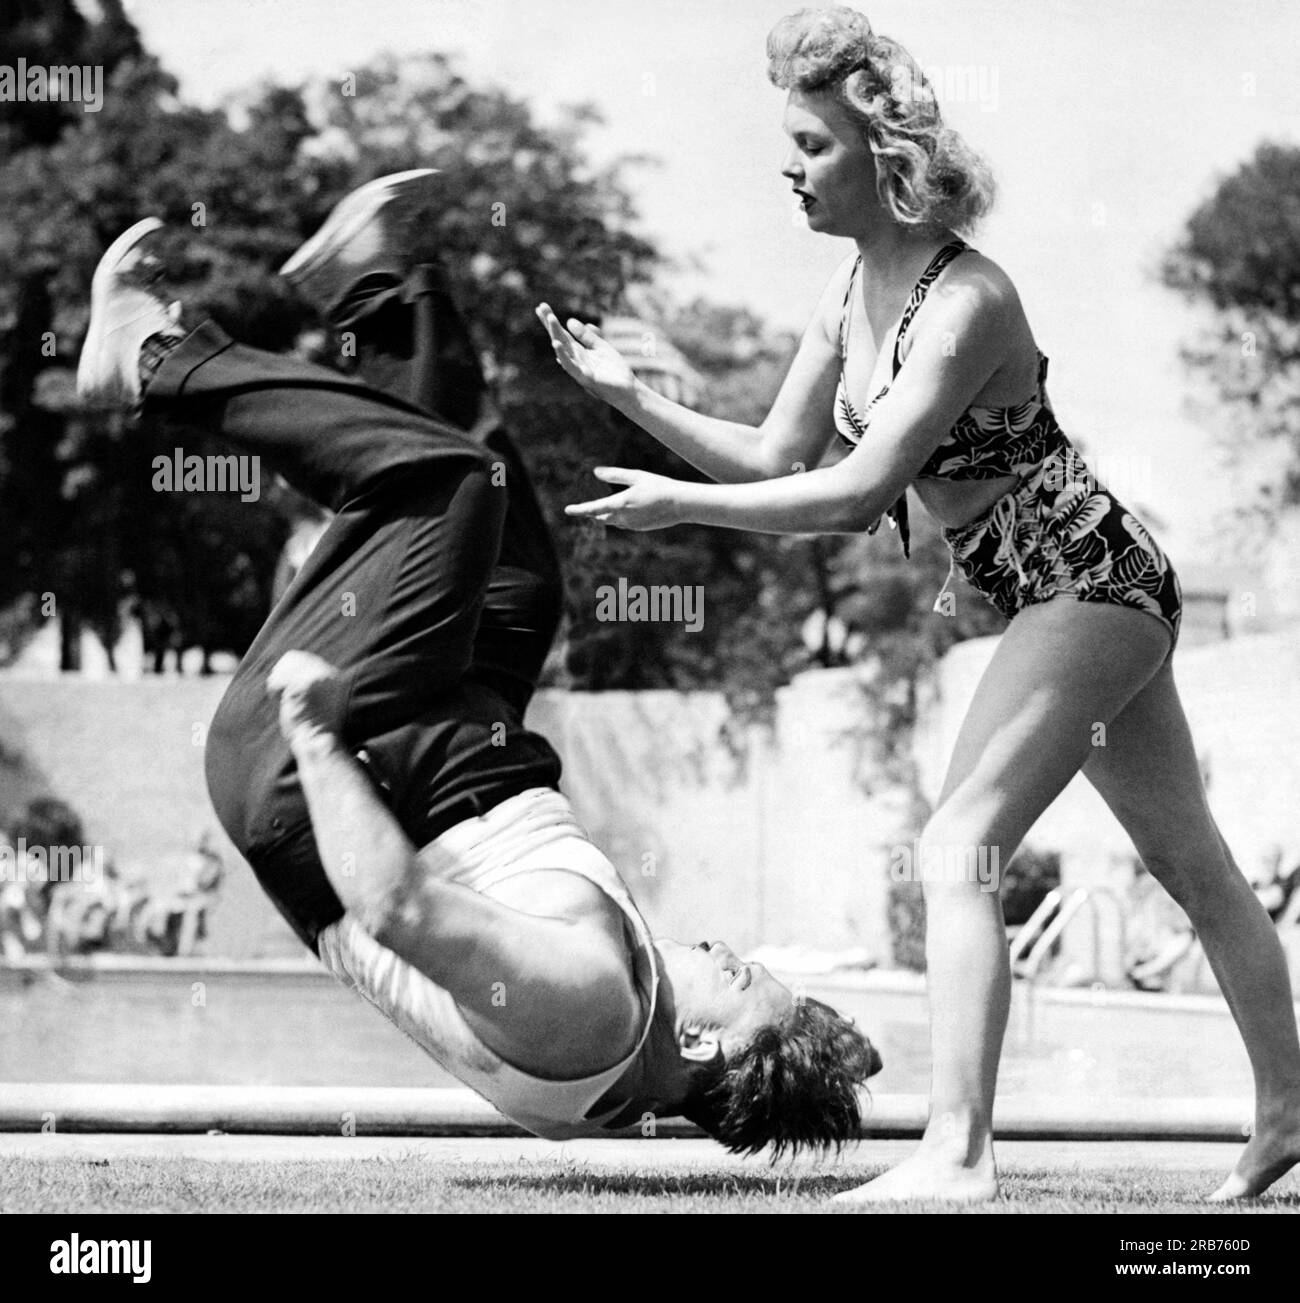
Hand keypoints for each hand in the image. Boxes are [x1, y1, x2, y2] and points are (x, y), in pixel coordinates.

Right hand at [535, 303, 636, 406]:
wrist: (629, 391)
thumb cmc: (615, 371)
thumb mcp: (602, 347)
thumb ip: (587, 336)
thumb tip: (569, 321)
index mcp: (580, 352)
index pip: (563, 334)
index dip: (552, 322)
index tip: (542, 307)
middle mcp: (576, 360)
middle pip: (560, 339)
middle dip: (550, 324)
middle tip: (540, 307)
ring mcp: (579, 369)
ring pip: (564, 350)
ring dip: (556, 334)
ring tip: (550, 318)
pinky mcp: (586, 378)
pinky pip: (571, 366)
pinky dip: (563, 356)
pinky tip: (556, 344)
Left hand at [565, 467, 688, 530]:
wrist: (681, 504)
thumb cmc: (659, 486)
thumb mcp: (637, 476)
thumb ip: (615, 474)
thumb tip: (595, 472)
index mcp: (621, 503)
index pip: (594, 508)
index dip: (580, 509)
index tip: (567, 510)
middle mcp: (624, 517)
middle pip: (601, 517)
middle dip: (592, 513)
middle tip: (582, 510)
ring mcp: (632, 524)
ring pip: (612, 520)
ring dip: (606, 515)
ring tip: (599, 511)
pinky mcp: (640, 528)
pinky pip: (624, 523)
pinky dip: (620, 517)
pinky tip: (626, 510)